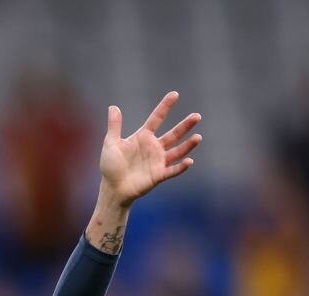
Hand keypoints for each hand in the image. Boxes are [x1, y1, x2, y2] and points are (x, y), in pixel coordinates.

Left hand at [99, 91, 201, 206]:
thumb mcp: (111, 144)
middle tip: (197, 116)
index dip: (165, 107)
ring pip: (177, 151)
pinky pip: (172, 170)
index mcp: (143, 137)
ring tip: (198, 137)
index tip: (175, 94)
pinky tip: (189, 161)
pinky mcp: (159, 175)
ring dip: (187, 145)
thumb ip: (114, 126)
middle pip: (173, 134)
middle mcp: (154, 147)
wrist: (112, 188)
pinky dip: (181, 167)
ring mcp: (158, 161)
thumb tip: (113, 106)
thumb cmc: (111, 166)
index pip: (156, 118)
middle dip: (185, 126)